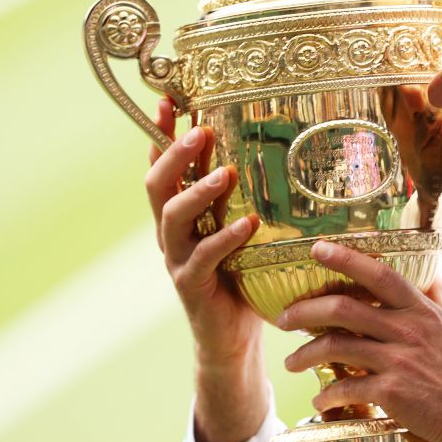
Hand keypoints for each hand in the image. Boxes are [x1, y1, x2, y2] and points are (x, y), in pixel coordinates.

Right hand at [145, 98, 266, 441]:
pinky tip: (246, 224)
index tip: (167, 100)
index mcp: (180, 215)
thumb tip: (284, 155)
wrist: (233, 341)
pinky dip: (223, 239)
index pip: (161, 166)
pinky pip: (202, 258)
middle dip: (174, 153)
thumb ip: (248, 199)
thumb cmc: (244, 279)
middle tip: (198, 130)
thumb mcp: (244, 232)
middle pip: (157, 185)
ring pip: (172, 217)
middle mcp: (170, 234)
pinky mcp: (193, 287)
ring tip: (223, 173)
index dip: (160, 134)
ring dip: (197, 191)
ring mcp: (177, 260)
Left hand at [280, 241, 441, 441]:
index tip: (317, 249)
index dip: (346, 258)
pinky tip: (320, 400)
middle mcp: (408, 331)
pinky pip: (346, 387)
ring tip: (292, 362)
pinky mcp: (391, 392)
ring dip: (305, 353)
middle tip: (285, 318)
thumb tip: (432, 274)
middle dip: (306, 310)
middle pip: (344, 308)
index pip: (380, 273)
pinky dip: (326, 394)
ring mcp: (398, 361)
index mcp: (423, 311)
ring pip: (336, 346)